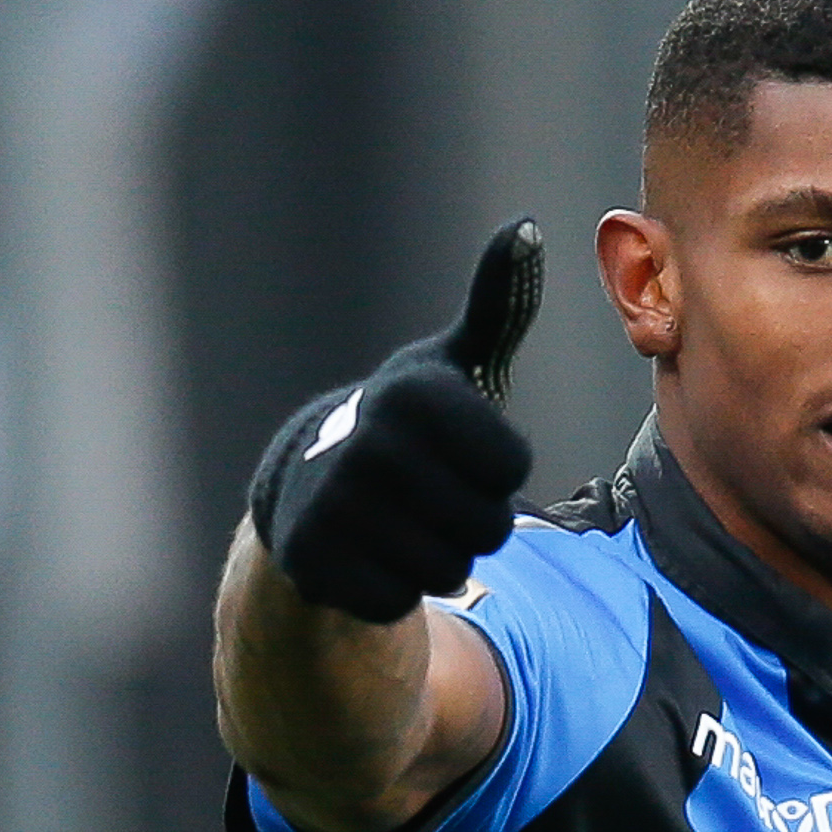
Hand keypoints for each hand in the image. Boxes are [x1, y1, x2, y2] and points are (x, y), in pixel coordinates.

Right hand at [245, 219, 542, 623]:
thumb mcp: (451, 366)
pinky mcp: (312, 565)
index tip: (457, 453)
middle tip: (430, 499)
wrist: (303, 485)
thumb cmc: (404, 427)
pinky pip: (400, 604)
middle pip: (488, 527)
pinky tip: (369, 556)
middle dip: (472, 525)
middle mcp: (370, 447)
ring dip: (437, 560)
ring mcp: (335, 507)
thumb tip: (528, 228)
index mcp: (412, 397)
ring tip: (401, 526)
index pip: (511, 469)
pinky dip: (393, 591)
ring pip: (449, 570)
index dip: (495, 471)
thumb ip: (497, 306)